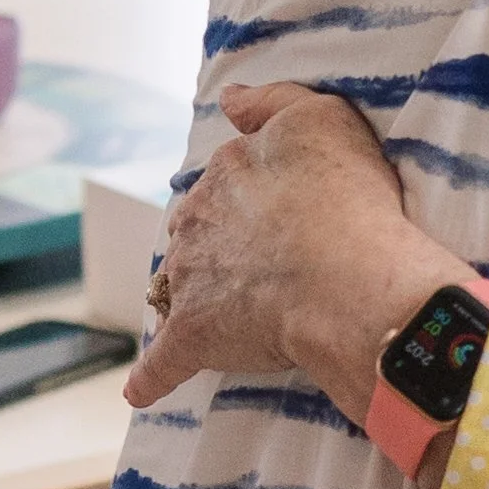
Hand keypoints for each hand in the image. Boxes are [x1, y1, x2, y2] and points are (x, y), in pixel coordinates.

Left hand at [124, 82, 467, 430]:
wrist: (347, 278)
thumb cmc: (346, 199)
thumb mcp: (321, 118)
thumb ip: (271, 101)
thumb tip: (229, 98)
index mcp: (226, 174)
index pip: (226, 182)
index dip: (254, 198)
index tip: (280, 214)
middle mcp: (197, 222)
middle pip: (197, 233)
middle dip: (217, 245)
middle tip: (263, 264)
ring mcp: (189, 281)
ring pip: (178, 287)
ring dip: (191, 297)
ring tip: (225, 314)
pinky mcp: (192, 337)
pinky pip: (161, 363)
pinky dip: (151, 377)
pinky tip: (141, 390)